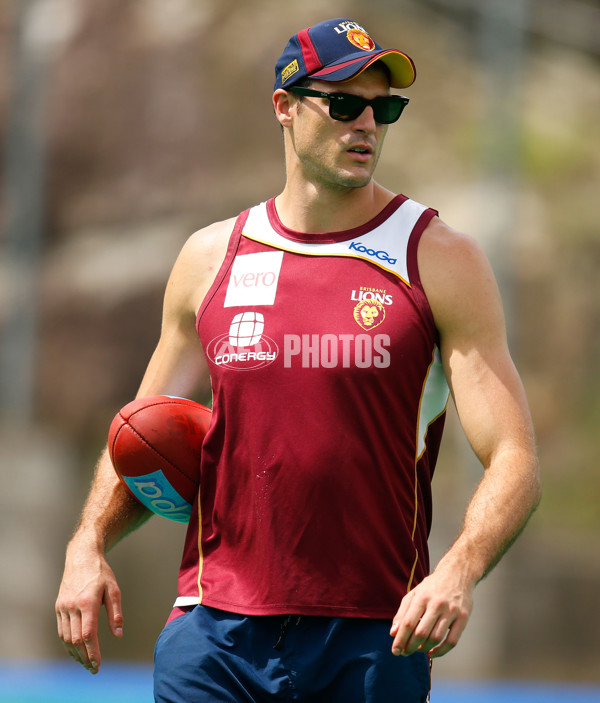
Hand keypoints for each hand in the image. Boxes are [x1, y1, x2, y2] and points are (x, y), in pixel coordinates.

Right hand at [55, 543, 122, 673]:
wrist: (81, 557)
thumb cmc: (100, 573)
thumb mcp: (114, 589)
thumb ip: (116, 612)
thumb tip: (118, 634)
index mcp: (88, 602)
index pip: (88, 634)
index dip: (92, 652)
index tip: (98, 664)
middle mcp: (72, 606)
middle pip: (76, 640)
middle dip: (84, 657)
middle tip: (93, 669)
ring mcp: (63, 607)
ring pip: (66, 637)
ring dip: (75, 653)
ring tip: (85, 663)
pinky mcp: (59, 607)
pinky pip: (61, 630)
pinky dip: (67, 644)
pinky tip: (74, 651)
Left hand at [389, 568, 472, 658]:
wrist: (457, 574)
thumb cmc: (432, 587)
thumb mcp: (414, 594)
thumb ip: (402, 613)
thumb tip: (393, 633)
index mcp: (422, 597)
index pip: (408, 623)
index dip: (400, 639)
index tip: (395, 650)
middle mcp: (437, 604)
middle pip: (421, 632)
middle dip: (410, 646)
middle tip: (405, 653)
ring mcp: (451, 611)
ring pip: (436, 638)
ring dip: (424, 648)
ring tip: (417, 650)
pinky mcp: (463, 618)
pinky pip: (452, 641)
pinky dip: (441, 651)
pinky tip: (432, 652)